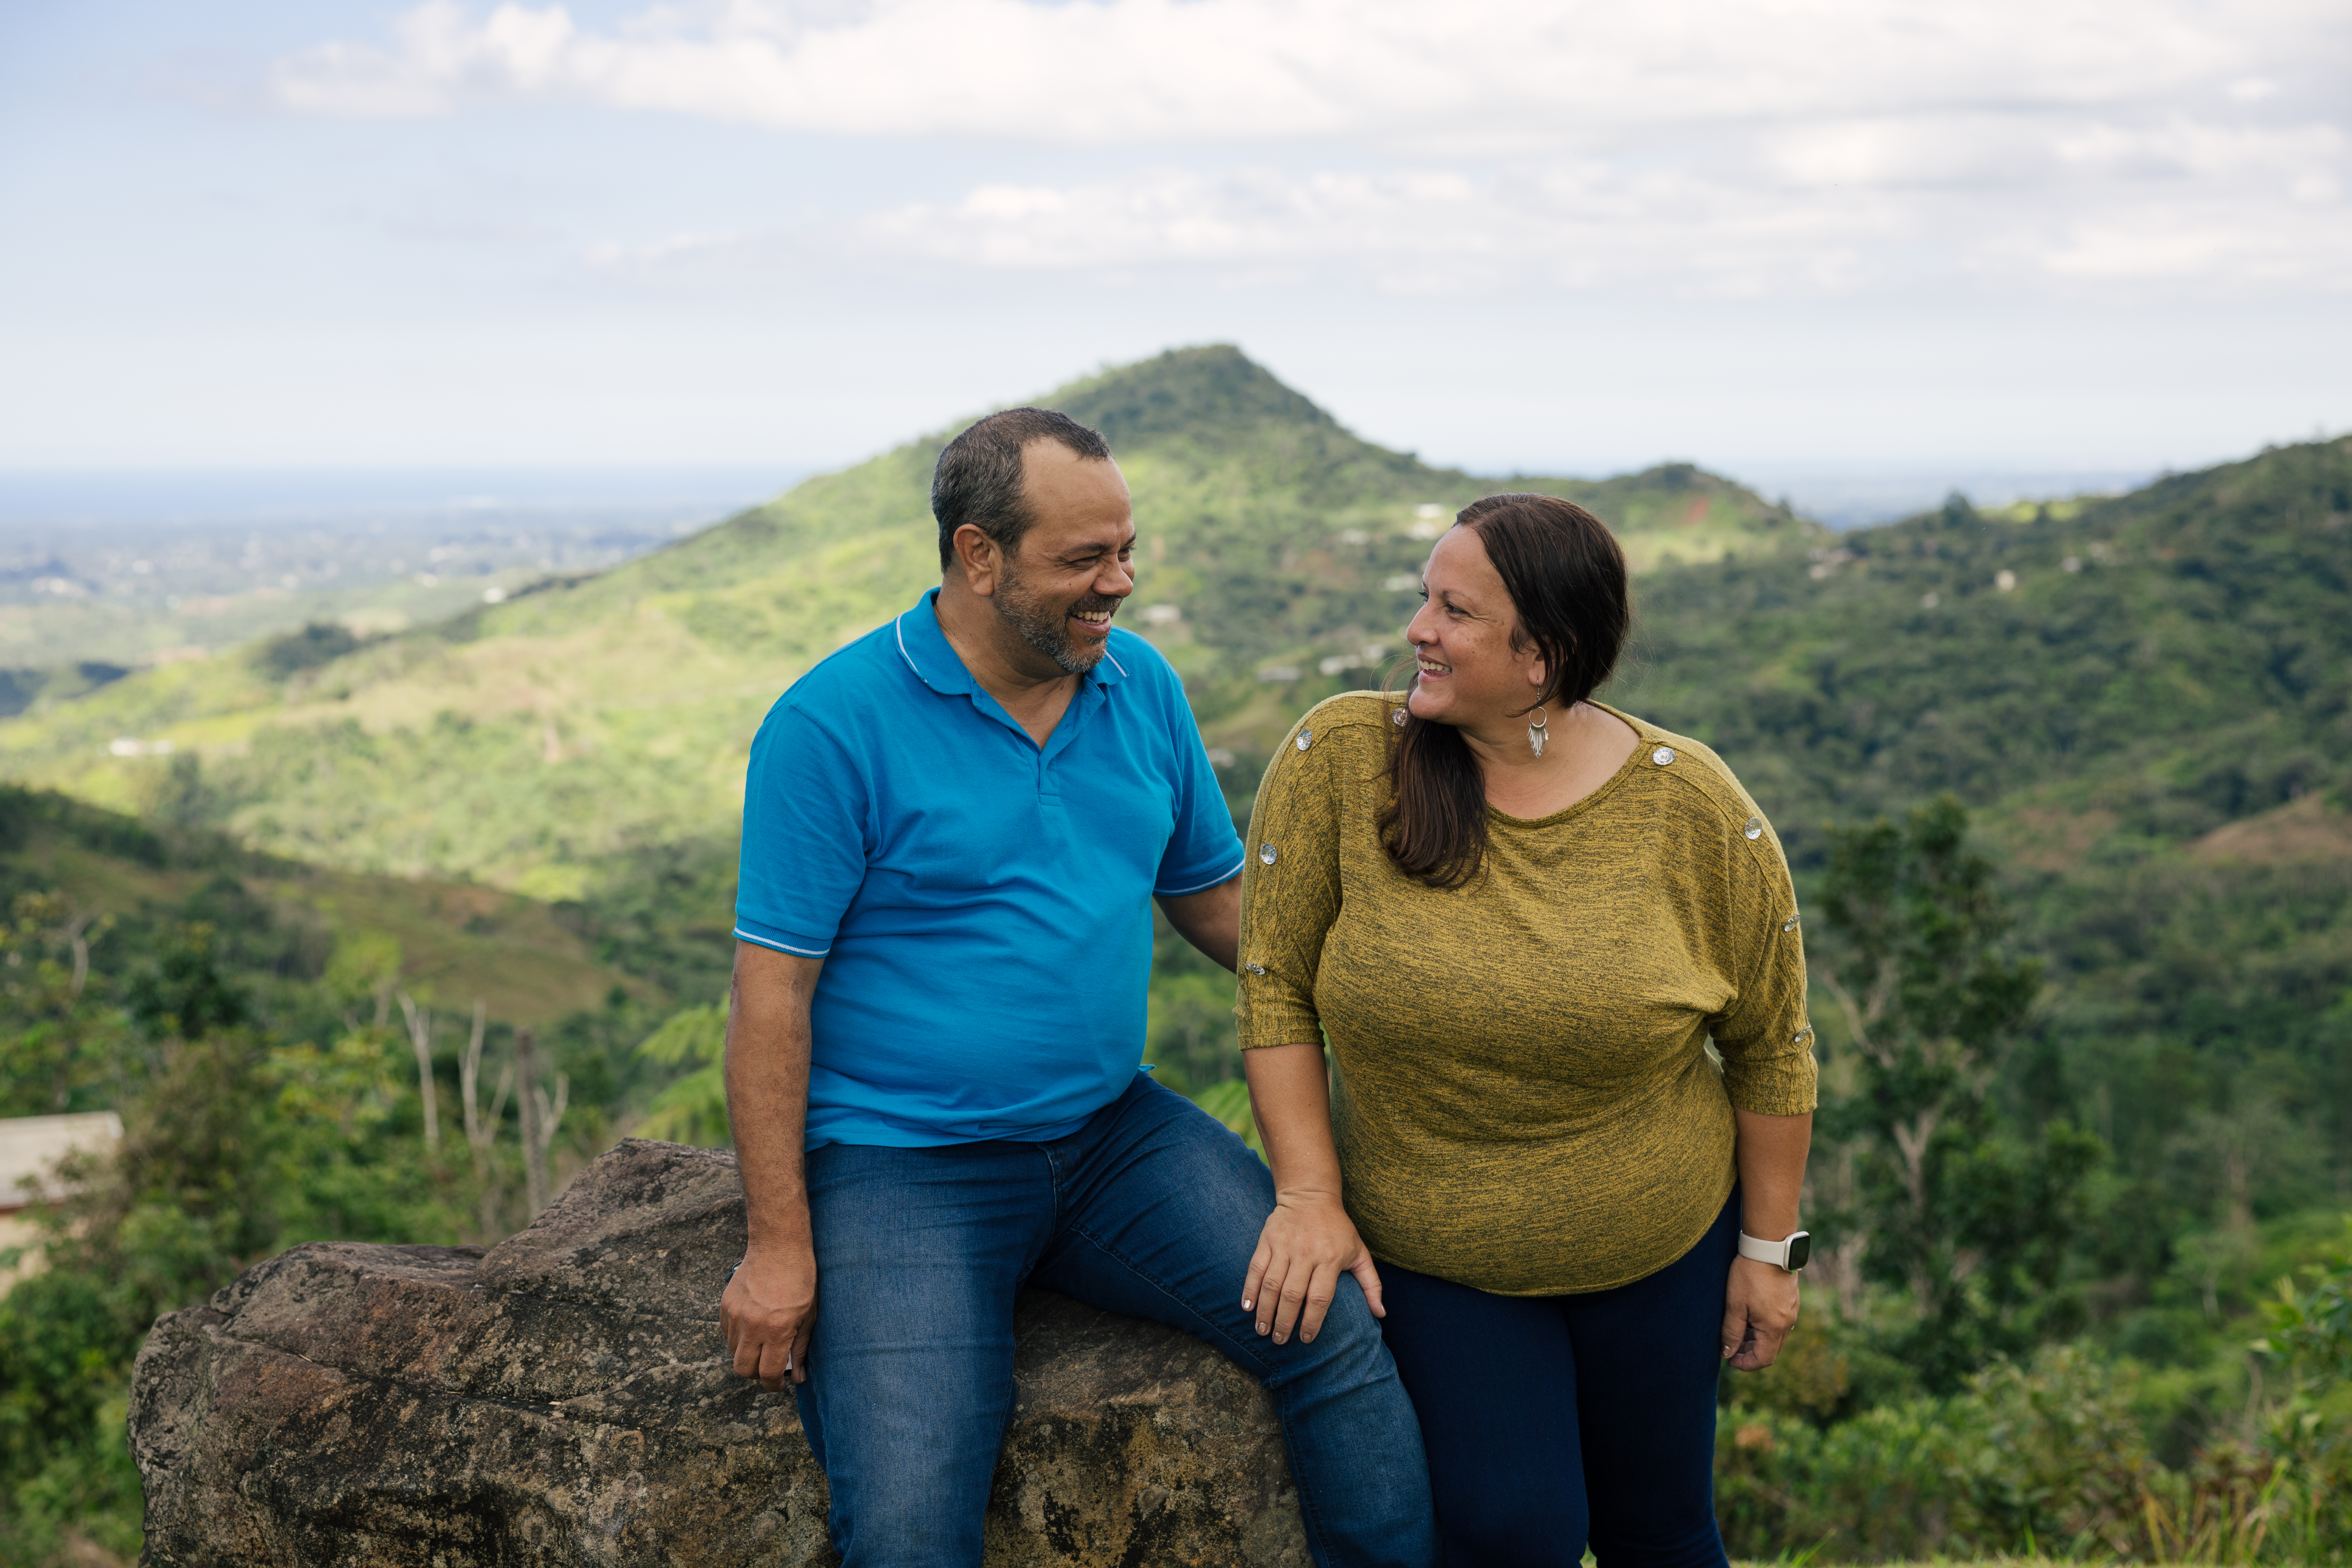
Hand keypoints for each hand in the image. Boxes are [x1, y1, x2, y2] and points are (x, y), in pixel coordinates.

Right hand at [722, 1241, 817, 1388]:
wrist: (778, 1245)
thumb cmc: (801, 1279)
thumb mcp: (809, 1315)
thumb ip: (800, 1348)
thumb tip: (797, 1377)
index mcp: (777, 1328)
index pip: (768, 1372)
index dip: (774, 1385)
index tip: (780, 1384)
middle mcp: (752, 1324)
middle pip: (743, 1369)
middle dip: (757, 1374)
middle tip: (770, 1366)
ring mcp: (735, 1315)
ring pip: (733, 1352)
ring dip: (747, 1354)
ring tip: (764, 1341)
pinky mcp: (725, 1305)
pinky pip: (727, 1334)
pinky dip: (739, 1337)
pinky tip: (754, 1325)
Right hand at [1242, 1192, 1383, 1344]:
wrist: (1311, 1194)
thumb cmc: (1338, 1228)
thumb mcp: (1360, 1252)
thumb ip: (1371, 1284)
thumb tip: (1381, 1314)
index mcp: (1331, 1258)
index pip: (1320, 1298)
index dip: (1312, 1321)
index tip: (1306, 1339)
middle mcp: (1307, 1253)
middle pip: (1293, 1295)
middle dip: (1285, 1322)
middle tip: (1280, 1341)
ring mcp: (1285, 1246)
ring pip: (1272, 1284)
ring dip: (1266, 1311)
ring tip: (1263, 1331)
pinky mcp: (1268, 1240)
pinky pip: (1256, 1268)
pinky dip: (1249, 1288)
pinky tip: (1247, 1307)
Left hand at [1721, 1255, 1799, 1370]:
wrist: (1768, 1247)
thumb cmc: (1749, 1275)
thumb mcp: (1734, 1305)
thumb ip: (1731, 1332)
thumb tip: (1727, 1353)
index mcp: (1775, 1327)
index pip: (1764, 1359)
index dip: (1746, 1364)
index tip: (1729, 1361)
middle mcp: (1788, 1322)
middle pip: (1771, 1349)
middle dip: (1750, 1352)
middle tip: (1730, 1347)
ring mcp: (1792, 1311)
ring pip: (1775, 1336)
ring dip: (1757, 1339)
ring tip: (1737, 1331)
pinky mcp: (1791, 1300)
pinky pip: (1778, 1322)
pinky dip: (1764, 1326)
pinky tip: (1749, 1316)